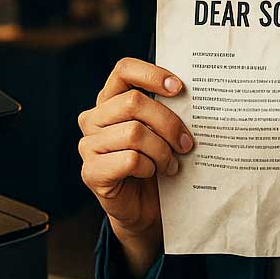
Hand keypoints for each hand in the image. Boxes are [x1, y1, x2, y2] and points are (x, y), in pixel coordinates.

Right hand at [77, 57, 192, 242]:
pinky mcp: (91, 172)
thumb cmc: (155, 163)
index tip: (179, 88)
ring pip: (134, 133)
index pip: (124, 70)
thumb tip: (192, 96)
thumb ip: (165, 111)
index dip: (152, 74)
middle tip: (187, 143)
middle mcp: (93, 119)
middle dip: (168, 123)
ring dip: (162, 151)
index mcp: (109, 101)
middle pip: (134, 102)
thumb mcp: (161, 132)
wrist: (144, 208)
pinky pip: (129, 160)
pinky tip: (152, 173)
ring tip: (172, 164)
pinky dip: (149, 167)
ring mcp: (88, 145)